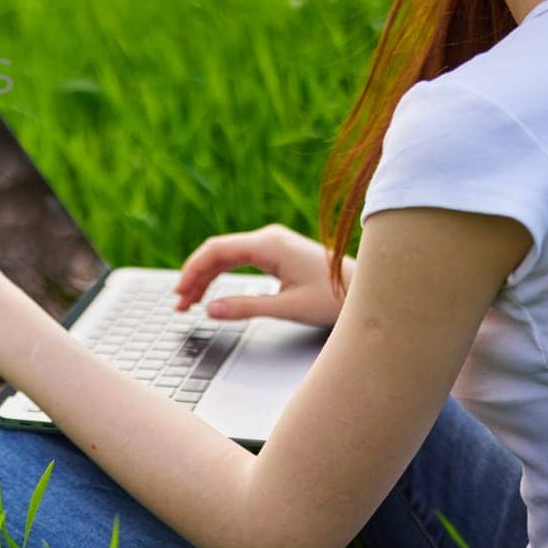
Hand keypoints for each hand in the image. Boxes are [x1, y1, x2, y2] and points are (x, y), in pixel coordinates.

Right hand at [172, 222, 353, 328]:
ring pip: (226, 255)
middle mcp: (268, 238)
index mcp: (269, 245)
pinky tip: (212, 289)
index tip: (179, 292)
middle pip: (217, 251)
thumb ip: (246, 308)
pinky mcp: (276, 251)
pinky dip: (222, 274)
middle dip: (195, 276)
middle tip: (180, 303)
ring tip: (190, 301)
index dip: (192, 271)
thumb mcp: (288, 307)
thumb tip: (211, 310)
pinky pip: (239, 258)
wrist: (368, 290)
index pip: (216, 250)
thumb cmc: (334, 298)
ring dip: (206, 276)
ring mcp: (272, 242)